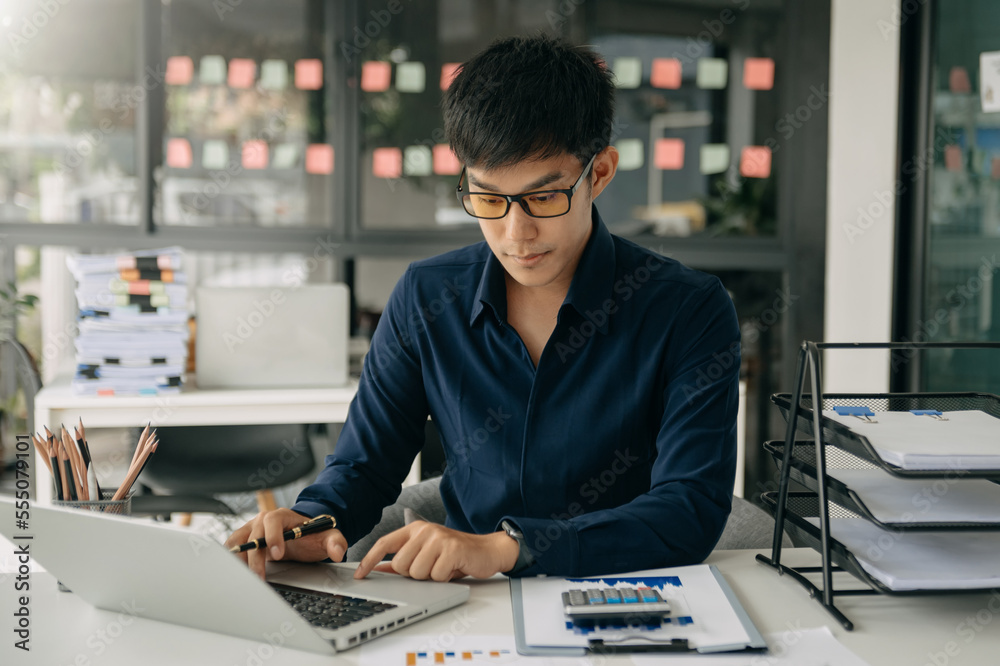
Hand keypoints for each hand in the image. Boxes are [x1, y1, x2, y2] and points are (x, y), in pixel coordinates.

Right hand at [225, 508, 348, 579]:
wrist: (303, 535)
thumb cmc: (312, 535)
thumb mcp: (327, 537)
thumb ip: (335, 542)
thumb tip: (337, 551)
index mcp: (282, 516)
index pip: (272, 521)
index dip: (273, 537)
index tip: (277, 554)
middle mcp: (263, 520)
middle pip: (253, 535)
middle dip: (255, 557)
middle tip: (260, 576)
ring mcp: (252, 529)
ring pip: (239, 541)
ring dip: (239, 559)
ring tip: (242, 577)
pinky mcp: (245, 539)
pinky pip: (234, 547)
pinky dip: (232, 558)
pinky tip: (234, 572)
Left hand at [353, 521, 519, 581]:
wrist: (487, 550)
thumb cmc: (454, 554)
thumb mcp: (426, 553)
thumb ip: (403, 560)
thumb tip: (377, 569)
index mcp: (415, 529)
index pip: (385, 543)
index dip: (369, 560)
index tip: (359, 575)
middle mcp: (424, 530)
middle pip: (400, 565)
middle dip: (413, 573)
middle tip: (431, 566)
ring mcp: (438, 538)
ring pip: (416, 573)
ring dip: (430, 577)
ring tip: (442, 567)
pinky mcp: (452, 550)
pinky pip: (435, 576)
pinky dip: (444, 578)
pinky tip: (453, 568)